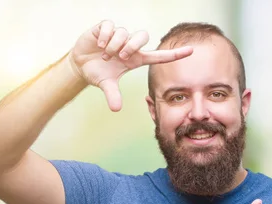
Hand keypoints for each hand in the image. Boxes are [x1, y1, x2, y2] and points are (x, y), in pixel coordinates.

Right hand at [68, 20, 192, 110]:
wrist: (80, 63)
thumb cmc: (98, 73)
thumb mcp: (106, 85)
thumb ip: (113, 95)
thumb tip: (116, 109)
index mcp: (136, 59)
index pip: (159, 56)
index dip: (174, 54)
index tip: (191, 51)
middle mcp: (130, 45)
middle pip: (142, 36)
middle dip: (131, 47)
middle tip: (120, 58)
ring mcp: (118, 35)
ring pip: (124, 33)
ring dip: (114, 45)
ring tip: (105, 55)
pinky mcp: (104, 27)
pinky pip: (110, 26)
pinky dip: (104, 36)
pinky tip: (99, 44)